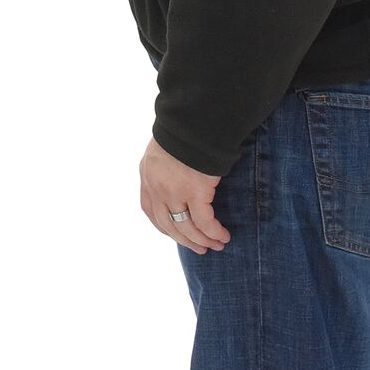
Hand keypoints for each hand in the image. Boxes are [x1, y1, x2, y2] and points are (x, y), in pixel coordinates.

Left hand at [139, 136, 230, 253]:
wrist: (194, 120)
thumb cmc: (184, 131)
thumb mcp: (163, 149)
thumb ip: (164, 168)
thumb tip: (176, 181)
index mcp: (147, 174)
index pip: (149, 209)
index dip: (163, 226)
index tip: (176, 234)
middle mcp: (156, 186)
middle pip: (168, 224)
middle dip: (185, 239)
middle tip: (199, 248)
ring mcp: (174, 191)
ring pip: (186, 228)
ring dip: (202, 240)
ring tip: (216, 245)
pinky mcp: (195, 192)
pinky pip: (205, 222)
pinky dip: (214, 232)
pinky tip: (223, 236)